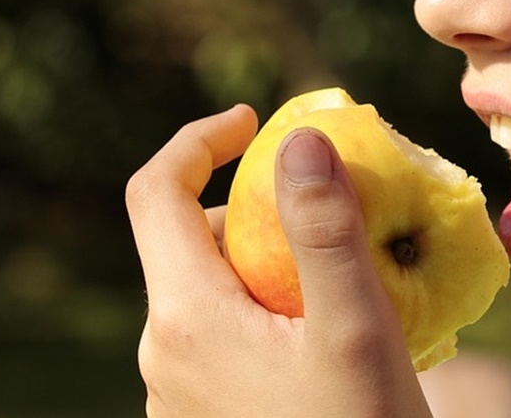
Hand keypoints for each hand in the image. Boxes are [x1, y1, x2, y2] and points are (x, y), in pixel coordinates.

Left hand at [126, 105, 431, 417]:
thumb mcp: (355, 330)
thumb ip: (324, 230)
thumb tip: (300, 139)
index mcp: (185, 319)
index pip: (155, 193)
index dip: (198, 139)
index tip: (255, 122)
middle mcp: (164, 355)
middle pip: (188, 242)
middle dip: (250, 207)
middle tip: (326, 205)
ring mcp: (179, 394)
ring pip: (210, 291)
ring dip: (264, 261)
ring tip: (338, 275)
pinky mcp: (205, 417)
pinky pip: (221, 337)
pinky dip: (264, 308)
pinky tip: (324, 332)